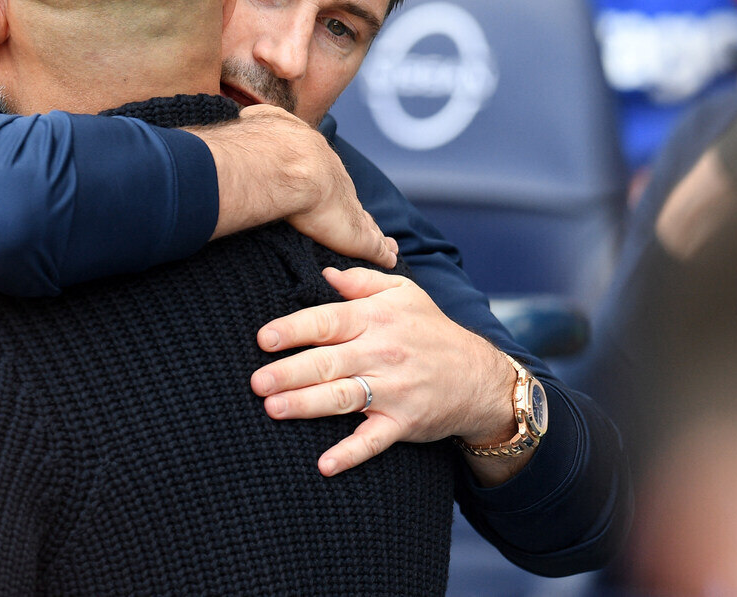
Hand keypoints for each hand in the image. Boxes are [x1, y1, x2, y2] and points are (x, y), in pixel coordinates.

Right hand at [195, 105, 395, 267]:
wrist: (289, 164)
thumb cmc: (271, 148)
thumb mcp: (267, 122)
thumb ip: (263, 119)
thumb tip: (249, 112)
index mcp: (319, 164)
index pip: (331, 180)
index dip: (333, 189)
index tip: (334, 195)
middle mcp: (339, 186)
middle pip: (351, 202)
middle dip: (356, 211)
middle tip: (364, 222)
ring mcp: (351, 211)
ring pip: (368, 225)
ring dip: (376, 234)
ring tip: (387, 244)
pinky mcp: (358, 236)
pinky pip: (376, 247)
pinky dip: (383, 253)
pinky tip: (389, 258)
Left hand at [250, 267, 518, 477]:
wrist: (479, 377)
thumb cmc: (433, 331)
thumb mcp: (404, 293)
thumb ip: (362, 281)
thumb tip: (324, 272)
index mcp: (376, 319)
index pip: (328, 321)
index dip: (294, 329)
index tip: (264, 338)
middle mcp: (381, 353)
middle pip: (328, 361)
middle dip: (289, 371)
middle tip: (256, 381)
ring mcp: (392, 390)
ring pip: (342, 397)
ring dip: (306, 404)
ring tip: (273, 408)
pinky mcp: (402, 422)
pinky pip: (373, 441)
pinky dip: (350, 454)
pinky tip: (324, 465)